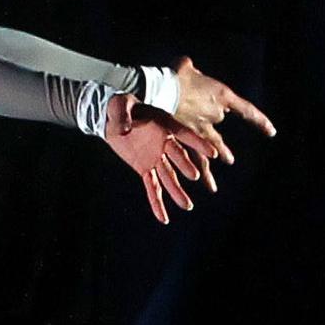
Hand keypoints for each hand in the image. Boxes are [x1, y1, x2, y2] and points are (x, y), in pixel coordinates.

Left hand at [103, 95, 216, 224]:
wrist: (112, 118)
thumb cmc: (119, 107)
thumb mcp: (119, 106)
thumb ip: (123, 116)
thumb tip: (124, 130)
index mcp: (164, 126)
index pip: (185, 135)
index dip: (198, 143)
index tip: (213, 153)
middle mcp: (164, 144)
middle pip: (178, 157)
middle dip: (185, 166)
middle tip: (194, 175)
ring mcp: (155, 158)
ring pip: (168, 177)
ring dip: (176, 191)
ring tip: (188, 206)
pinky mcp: (144, 168)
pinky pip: (152, 187)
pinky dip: (157, 202)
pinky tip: (164, 218)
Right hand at [168, 56, 276, 177]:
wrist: (161, 91)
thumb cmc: (174, 75)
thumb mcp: (184, 66)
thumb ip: (189, 68)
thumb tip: (186, 66)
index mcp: (222, 96)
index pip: (247, 111)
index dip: (260, 122)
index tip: (271, 133)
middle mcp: (215, 113)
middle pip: (218, 120)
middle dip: (214, 125)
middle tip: (226, 153)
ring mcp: (201, 127)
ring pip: (214, 145)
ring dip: (221, 154)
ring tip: (225, 166)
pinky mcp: (186, 136)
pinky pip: (196, 155)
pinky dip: (200, 168)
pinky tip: (203, 181)